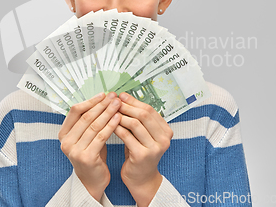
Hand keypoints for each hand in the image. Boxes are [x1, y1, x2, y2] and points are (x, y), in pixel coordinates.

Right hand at [58, 92, 121, 201]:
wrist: (92, 181)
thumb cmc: (92, 156)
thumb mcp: (86, 137)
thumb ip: (89, 122)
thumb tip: (102, 99)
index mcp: (64, 134)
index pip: (75, 111)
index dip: (90, 101)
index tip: (103, 94)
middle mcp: (66, 142)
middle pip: (86, 117)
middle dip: (101, 105)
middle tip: (114, 96)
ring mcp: (74, 150)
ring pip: (94, 125)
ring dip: (108, 113)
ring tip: (118, 104)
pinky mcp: (86, 157)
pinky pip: (101, 137)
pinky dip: (111, 125)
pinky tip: (118, 118)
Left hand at [114, 92, 172, 206]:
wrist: (141, 178)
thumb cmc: (139, 152)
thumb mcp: (143, 134)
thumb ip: (139, 119)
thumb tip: (124, 97)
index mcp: (166, 131)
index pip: (150, 110)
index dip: (134, 101)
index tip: (121, 95)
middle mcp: (164, 139)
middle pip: (144, 115)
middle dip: (127, 106)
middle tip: (114, 101)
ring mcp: (154, 148)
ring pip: (135, 124)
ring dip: (121, 115)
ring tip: (110, 111)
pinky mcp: (142, 155)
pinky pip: (127, 136)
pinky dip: (117, 128)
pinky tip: (109, 124)